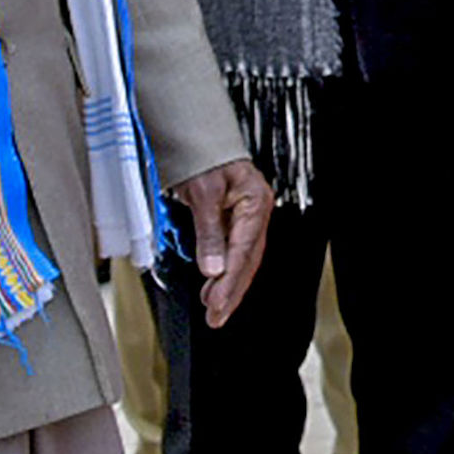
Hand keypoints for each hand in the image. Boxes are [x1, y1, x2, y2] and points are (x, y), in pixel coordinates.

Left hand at [167, 158, 273, 328]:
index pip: (244, 250)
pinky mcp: (234, 219)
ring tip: (214, 309)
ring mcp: (247, 216)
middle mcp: (256, 211)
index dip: (230, 281)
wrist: (197, 135)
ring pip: (243, 259)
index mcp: (256, 201)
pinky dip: (224, 271)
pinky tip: (215, 286)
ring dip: (228, 285)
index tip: (215, 303)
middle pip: (248, 259)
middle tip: (216, 317)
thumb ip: (208, 233)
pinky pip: (234, 250)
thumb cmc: (202, 156)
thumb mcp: (201, 193)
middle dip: (232, 291)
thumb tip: (213, 269)